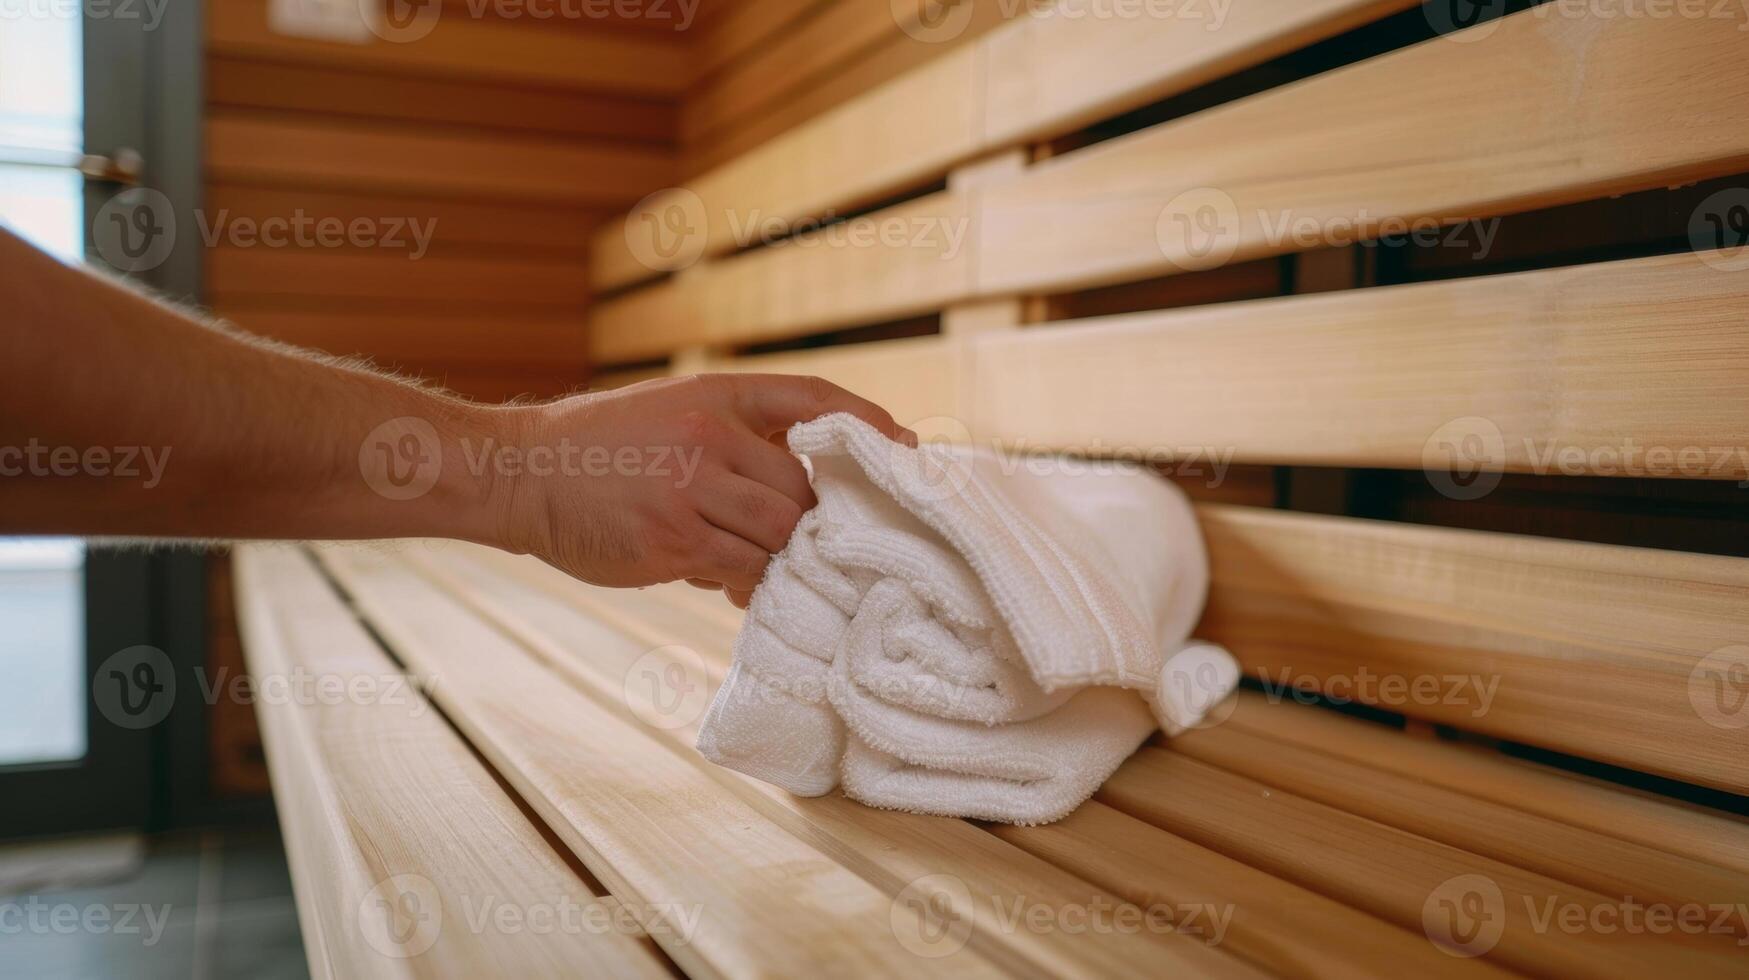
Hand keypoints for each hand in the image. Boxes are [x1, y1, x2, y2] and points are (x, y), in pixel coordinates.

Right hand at [493, 374, 915, 606]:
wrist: (524, 474)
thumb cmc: (605, 450)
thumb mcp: (674, 415)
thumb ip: (738, 443)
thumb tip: (806, 496)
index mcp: (716, 396)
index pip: (811, 399)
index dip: (866, 422)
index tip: (907, 447)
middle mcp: (709, 437)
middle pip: (801, 491)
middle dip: (814, 525)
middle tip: (819, 548)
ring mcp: (690, 490)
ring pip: (777, 536)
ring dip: (783, 559)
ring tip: (773, 570)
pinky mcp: (670, 540)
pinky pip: (738, 570)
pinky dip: (748, 583)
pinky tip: (737, 584)